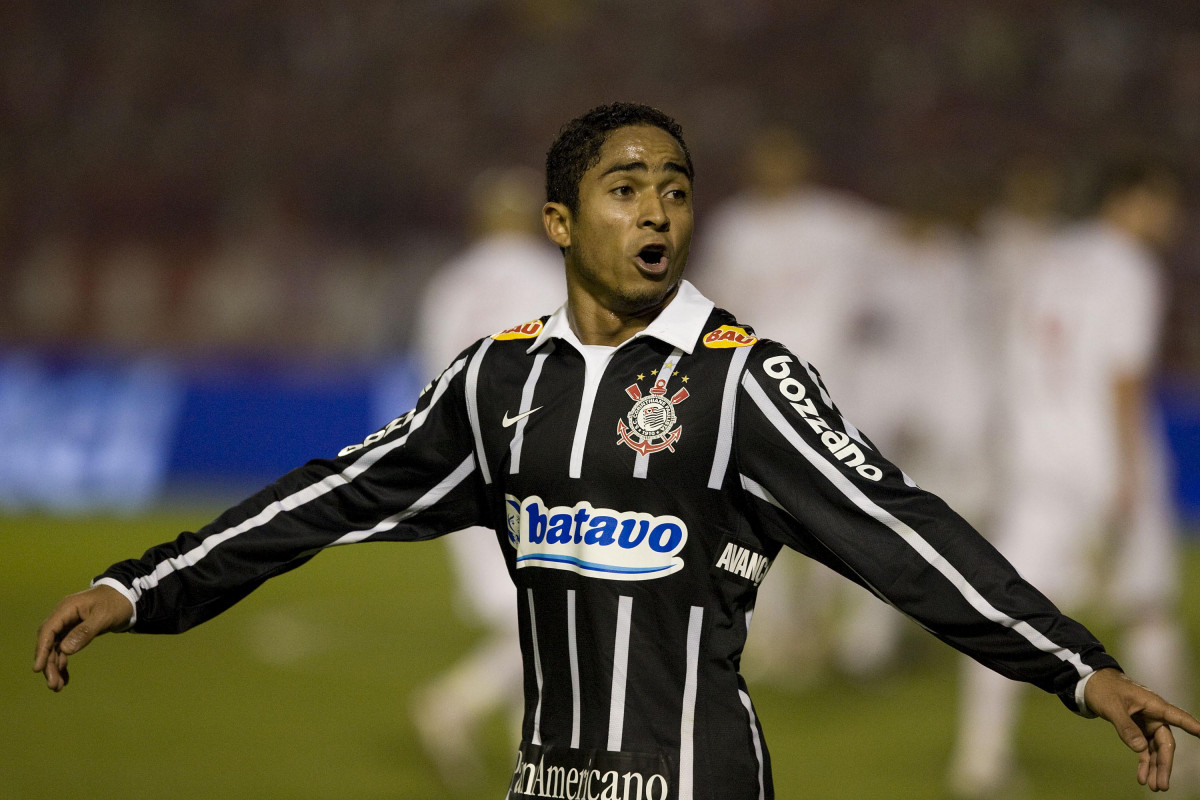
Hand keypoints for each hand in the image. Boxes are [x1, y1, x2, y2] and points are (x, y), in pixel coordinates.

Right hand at [33, 585, 133, 691]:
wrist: (126, 596)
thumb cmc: (116, 603)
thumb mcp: (103, 617)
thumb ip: (85, 632)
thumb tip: (64, 650)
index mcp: (66, 609)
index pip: (48, 630)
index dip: (41, 650)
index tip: (37, 669)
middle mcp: (63, 617)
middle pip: (49, 642)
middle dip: (49, 664)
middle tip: (53, 685)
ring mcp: (67, 624)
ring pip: (55, 648)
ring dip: (54, 667)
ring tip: (57, 687)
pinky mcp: (73, 631)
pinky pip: (63, 649)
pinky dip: (63, 663)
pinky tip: (64, 678)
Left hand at [1085, 667, 1199, 791]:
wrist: (1091, 683)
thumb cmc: (1104, 688)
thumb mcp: (1112, 706)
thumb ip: (1125, 726)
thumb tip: (1140, 749)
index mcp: (1154, 705)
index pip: (1178, 717)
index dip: (1192, 727)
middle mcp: (1155, 716)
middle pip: (1165, 743)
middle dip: (1165, 764)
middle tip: (1162, 785)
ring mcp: (1147, 724)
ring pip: (1156, 750)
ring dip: (1155, 768)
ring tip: (1154, 787)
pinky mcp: (1138, 730)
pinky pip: (1145, 749)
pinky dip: (1144, 763)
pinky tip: (1143, 777)